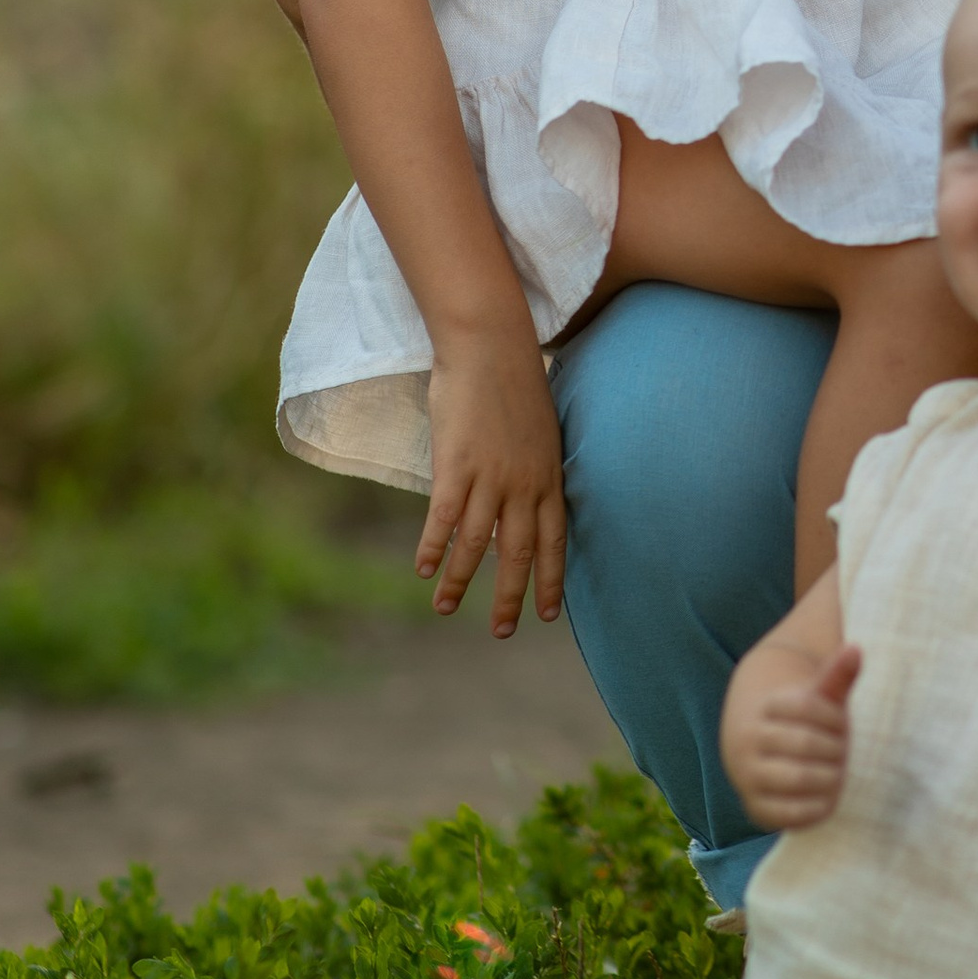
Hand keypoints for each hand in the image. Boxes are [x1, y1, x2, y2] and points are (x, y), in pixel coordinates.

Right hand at [413, 327, 567, 634]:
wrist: (492, 346)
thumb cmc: (515, 381)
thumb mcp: (541, 430)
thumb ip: (535, 468)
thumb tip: (526, 496)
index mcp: (548, 476)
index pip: (555, 542)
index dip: (550, 580)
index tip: (548, 614)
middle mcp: (524, 484)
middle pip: (518, 554)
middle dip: (509, 598)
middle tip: (502, 632)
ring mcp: (490, 477)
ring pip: (476, 545)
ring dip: (459, 581)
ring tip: (445, 609)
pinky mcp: (456, 465)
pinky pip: (444, 519)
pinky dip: (433, 547)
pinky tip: (423, 570)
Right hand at [729, 642, 862, 828]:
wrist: (762, 754)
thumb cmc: (803, 723)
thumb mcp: (819, 697)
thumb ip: (836, 676)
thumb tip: (855, 649)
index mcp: (765, 708)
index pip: (807, 705)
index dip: (835, 717)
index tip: (842, 722)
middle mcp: (749, 741)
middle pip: (805, 742)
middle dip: (835, 749)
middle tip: (844, 752)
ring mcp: (749, 776)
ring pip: (797, 777)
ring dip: (829, 777)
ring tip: (838, 772)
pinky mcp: (757, 808)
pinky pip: (789, 813)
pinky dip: (816, 806)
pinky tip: (828, 796)